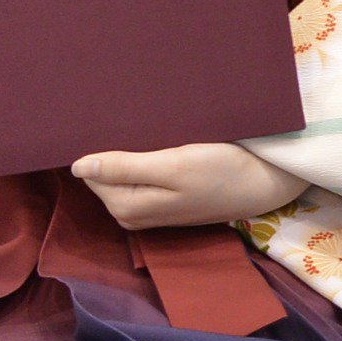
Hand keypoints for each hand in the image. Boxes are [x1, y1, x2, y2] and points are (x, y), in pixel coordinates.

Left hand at [73, 141, 302, 228]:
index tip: (122, 126)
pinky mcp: (163, 203)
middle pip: (105, 174)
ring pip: (122, 175)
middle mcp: (131, 214)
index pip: (91, 172)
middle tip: (144, 126)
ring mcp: (147, 211)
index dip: (104, 146)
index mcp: (126, 207)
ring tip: (157, 133)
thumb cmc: (222, 171)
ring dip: (134, 153)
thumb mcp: (173, 166)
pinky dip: (147, 160)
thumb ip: (124, 168)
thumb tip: (77, 167)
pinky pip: (139, 178)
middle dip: (118, 150)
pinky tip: (165, 146)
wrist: (264, 184)